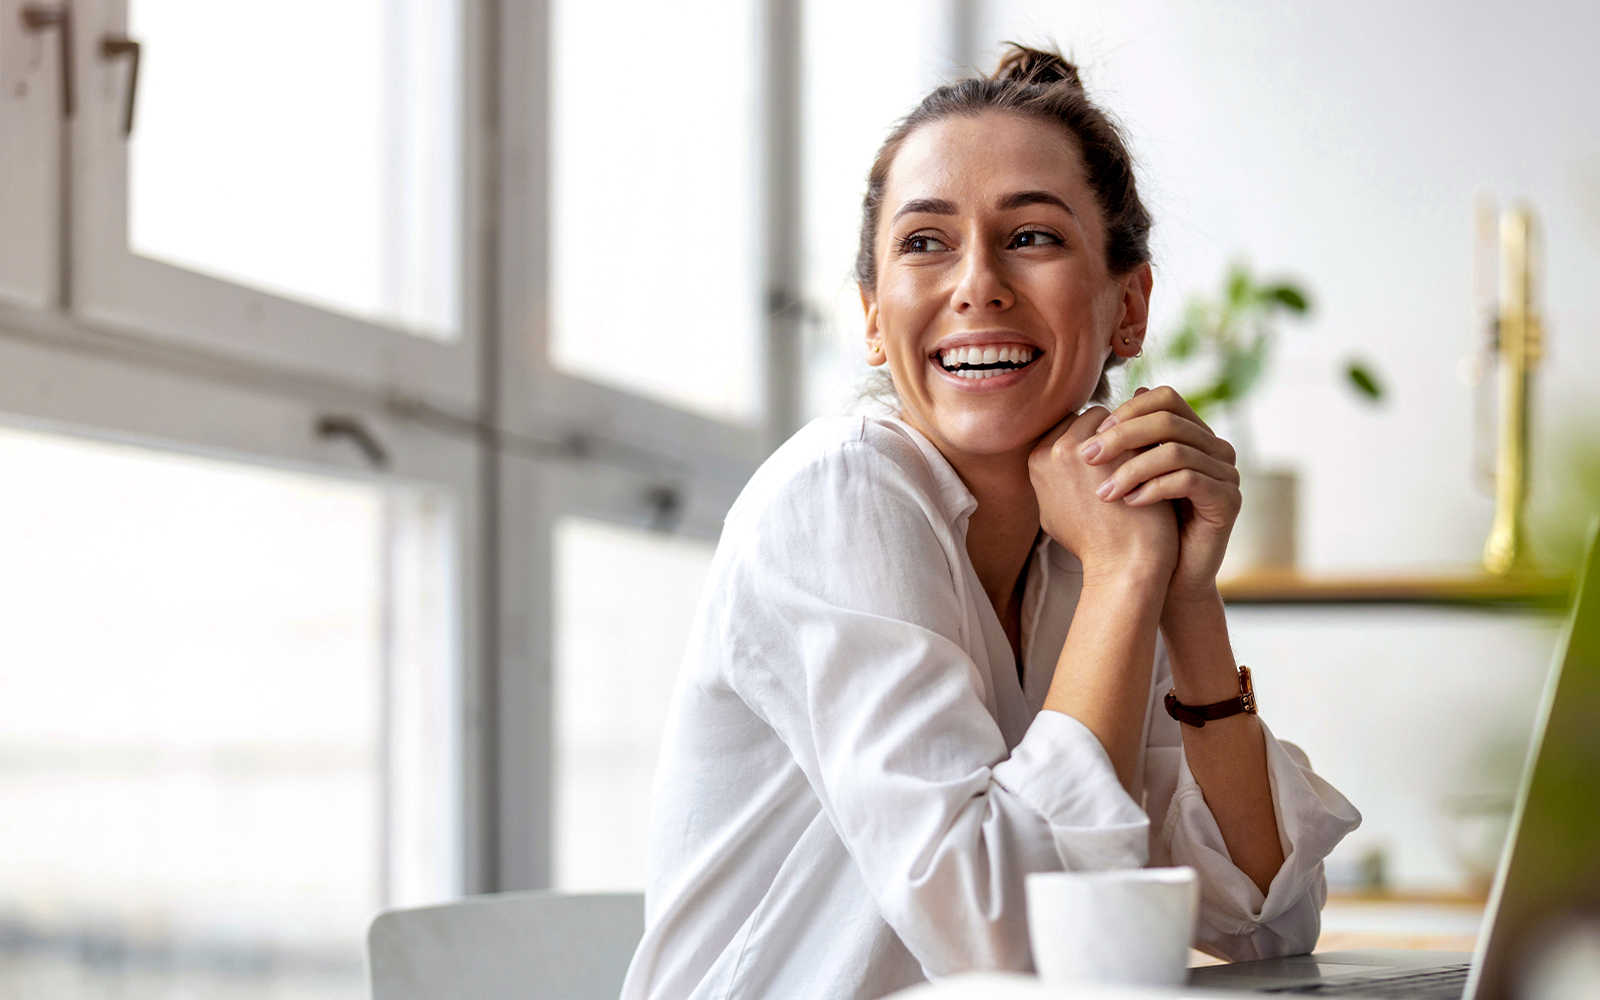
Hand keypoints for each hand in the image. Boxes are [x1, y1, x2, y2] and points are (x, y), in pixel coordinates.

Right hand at [1029, 406, 1178, 586]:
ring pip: (1119, 419)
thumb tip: (1056, 455)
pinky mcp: (1124, 449)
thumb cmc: (1093, 546)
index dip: (1095, 442)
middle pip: (1092, 418)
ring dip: (1134, 434)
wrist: (1123, 566)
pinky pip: (1142, 428)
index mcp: (1037, 460)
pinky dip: (1153, 441)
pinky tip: (1162, 463)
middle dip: (1114, 433)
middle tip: (1134, 458)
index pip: (1069, 426)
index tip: (1114, 462)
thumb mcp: (1054, 513)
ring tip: (1149, 461)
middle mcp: (1056, 449)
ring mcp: (1089, 448)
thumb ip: (1053, 478)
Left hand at [1076, 386, 1240, 601]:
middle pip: (1169, 419)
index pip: (1164, 398)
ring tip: (1103, 492)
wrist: (1166, 577)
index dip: (1128, 411)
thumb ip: (1118, 446)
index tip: (1093, 434)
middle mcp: (1214, 448)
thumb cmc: (1140, 527)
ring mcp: (1226, 473)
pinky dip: (1153, 489)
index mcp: (1192, 435)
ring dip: (1131, 469)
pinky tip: (1129, 504)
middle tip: (1087, 458)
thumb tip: (1095, 411)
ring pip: (1176, 451)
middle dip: (1122, 436)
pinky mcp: (1228, 500)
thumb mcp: (1125, 478)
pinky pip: (1189, 481)